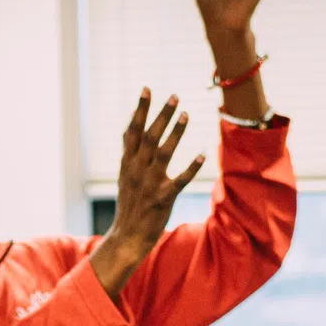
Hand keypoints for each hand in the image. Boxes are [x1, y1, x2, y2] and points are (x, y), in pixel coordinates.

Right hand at [89, 90, 204, 298]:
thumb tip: (129, 122)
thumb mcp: (124, 173)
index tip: (147, 89)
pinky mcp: (163, 199)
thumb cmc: (129, 203)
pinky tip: (201, 154)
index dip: (140, 109)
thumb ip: (128, 148)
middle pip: (149, 137)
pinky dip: (190, 168)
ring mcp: (149, 184)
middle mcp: (137, 170)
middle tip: (174, 96)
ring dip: (175, 133)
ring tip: (186, 115)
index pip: (133, 130)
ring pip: (163, 154)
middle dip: (161, 115)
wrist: (127, 237)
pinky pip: (178, 181)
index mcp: (128, 163)